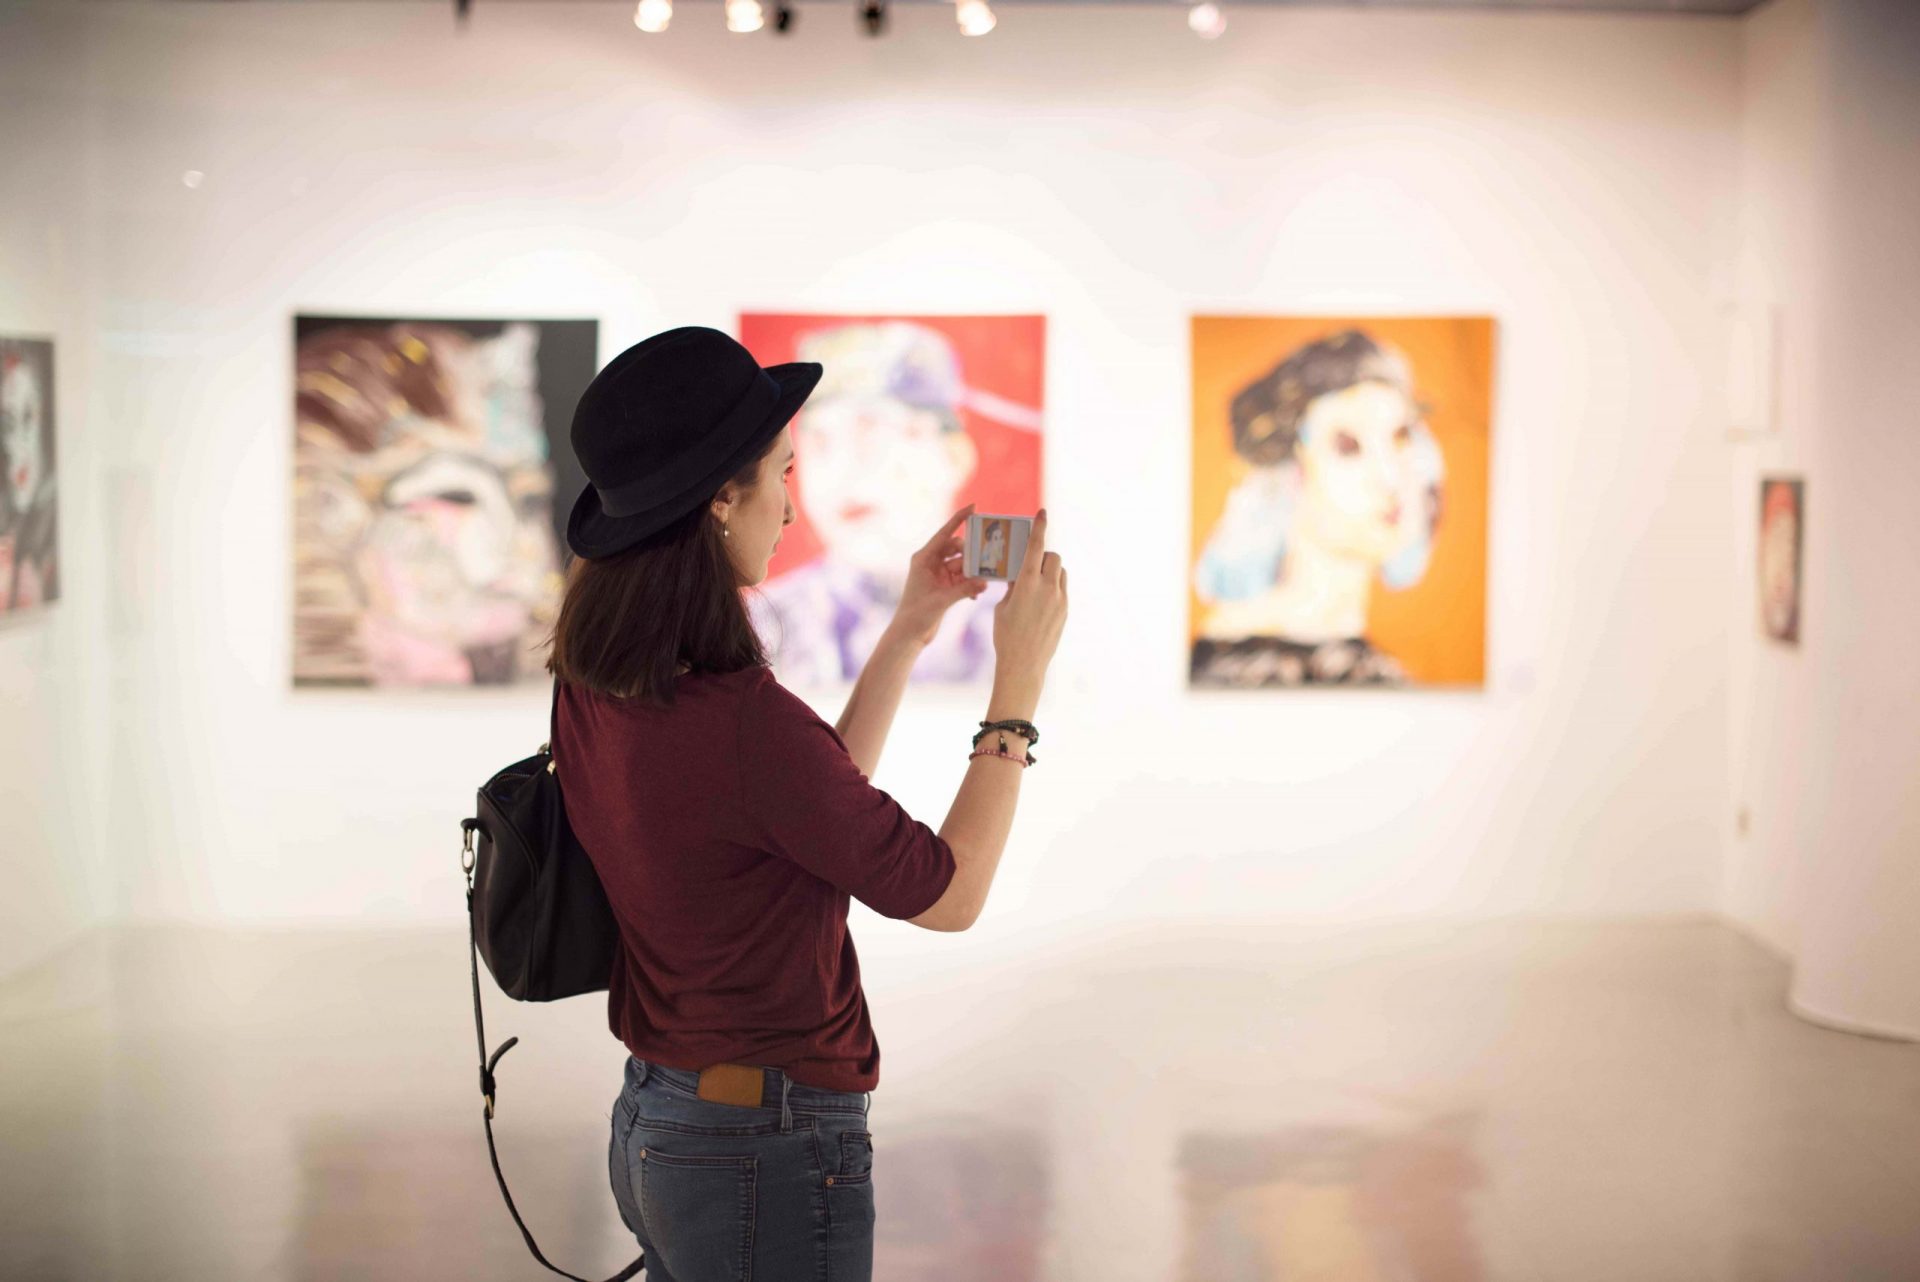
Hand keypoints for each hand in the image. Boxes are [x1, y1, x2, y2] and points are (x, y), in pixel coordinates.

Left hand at [891, 504, 989, 647]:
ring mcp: (938, 574)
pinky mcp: (944, 586)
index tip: (974, 507)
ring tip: (982, 584)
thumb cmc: (917, 615)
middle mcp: (931, 563)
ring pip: (962, 565)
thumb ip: (964, 589)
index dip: (959, 519)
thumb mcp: (943, 600)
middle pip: (957, 549)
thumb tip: (985, 583)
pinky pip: (963, 578)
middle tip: (986, 560)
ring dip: (973, 573)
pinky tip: (975, 595)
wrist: (909, 635)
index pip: (945, 533)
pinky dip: (970, 584)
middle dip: (972, 555)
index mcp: (924, 558)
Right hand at [991, 508, 1067, 704]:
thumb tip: (1021, 576)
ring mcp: (1060, 600)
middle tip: (1030, 566)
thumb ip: (1014, 587)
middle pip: (1052, 557)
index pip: (1036, 547)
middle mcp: (1048, 588)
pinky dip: (1053, 587)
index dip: (1039, 527)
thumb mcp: (1003, 606)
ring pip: (1060, 573)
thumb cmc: (1006, 635)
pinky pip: (1062, 589)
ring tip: (1034, 585)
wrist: (1024, 664)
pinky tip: (1039, 601)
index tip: (1042, 512)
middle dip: (1043, 556)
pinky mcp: (1065, 611)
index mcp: (1028, 583)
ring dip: (1049, 571)